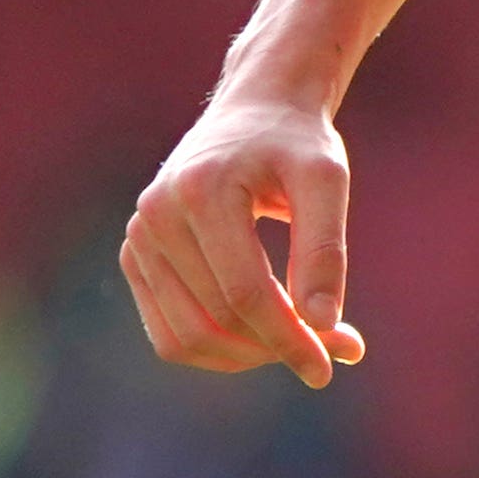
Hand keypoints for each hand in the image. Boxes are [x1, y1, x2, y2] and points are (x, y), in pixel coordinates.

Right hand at [122, 91, 363, 384]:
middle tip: (342, 348)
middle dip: (280, 345)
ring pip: (187, 337)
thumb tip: (323, 325)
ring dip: (250, 355)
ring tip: (308, 342)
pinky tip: (269, 335)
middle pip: (218, 319)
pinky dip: (220, 347)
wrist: (256, 110)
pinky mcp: (136, 257)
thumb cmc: (297, 143)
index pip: (244, 292)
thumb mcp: (326, 180)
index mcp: (199, 193)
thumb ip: (325, 248)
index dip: (288, 337)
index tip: (330, 367)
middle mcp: (154, 218)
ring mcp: (138, 240)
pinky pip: (170, 330)